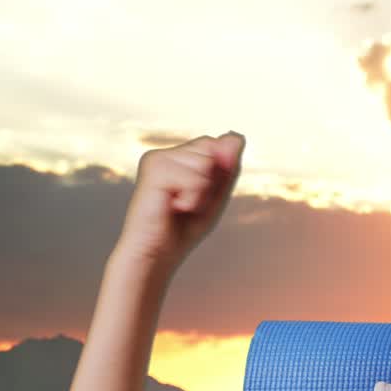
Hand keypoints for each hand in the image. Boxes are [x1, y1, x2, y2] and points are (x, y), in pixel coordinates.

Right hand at [113, 131, 245, 269]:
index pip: (215, 144)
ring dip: (202, 193)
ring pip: (205, 163)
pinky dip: (193, 199)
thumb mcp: (216, 196)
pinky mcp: (153, 169)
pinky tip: (173, 208)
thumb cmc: (183, 229)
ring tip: (180, 207)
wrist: (157, 255)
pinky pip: (195, 178)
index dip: (218, 174)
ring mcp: (156, 158)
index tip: (198, 197)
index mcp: (176, 157)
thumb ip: (228, 166)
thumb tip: (237, 135)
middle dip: (211, 183)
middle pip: (211, 149)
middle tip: (188, 204)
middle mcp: (164, 153)